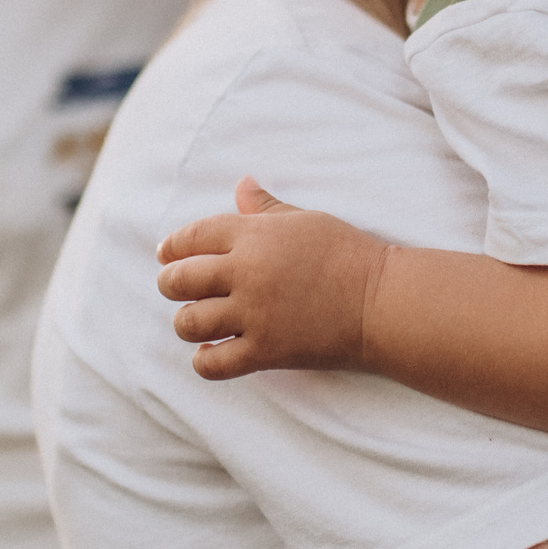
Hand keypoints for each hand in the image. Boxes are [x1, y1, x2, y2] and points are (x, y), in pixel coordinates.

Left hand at [155, 177, 389, 379]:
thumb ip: (265, 208)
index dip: (173, 247)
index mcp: (253, 235)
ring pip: (190, 322)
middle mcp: (246, 273)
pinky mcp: (266, 351)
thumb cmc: (346, 254)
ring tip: (195, 321)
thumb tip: (242, 184)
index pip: (193, 237)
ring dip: (186, 322)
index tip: (166, 255)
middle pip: (181, 280)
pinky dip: (204, 361)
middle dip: (170, 284)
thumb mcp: (304, 220)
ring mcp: (254, 314)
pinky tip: (208, 354)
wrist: (381, 301)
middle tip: (173, 288)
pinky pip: (215, 364)